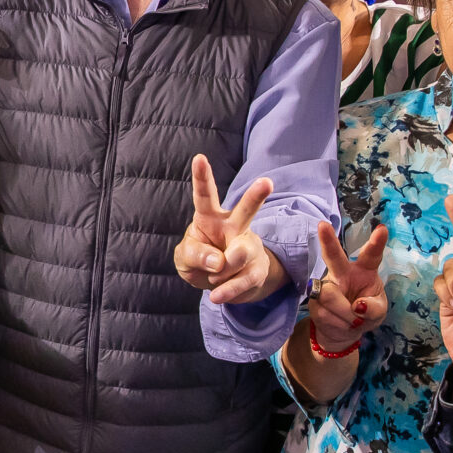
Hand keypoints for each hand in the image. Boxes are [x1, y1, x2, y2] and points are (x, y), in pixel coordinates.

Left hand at [174, 153, 282, 304]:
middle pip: (246, 210)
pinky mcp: (255, 270)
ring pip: (242, 252)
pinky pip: (242, 280)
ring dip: (224, 267)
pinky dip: (226, 289)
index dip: (201, 177)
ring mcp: (247, 247)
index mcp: (210, 217)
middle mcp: (233, 226)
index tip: (199, 157)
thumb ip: (195, 255)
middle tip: (266, 182)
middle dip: (256, 196)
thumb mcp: (185, 258)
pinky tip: (217, 294)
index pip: (205, 195)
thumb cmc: (199, 260)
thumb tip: (218, 261)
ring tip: (214, 275)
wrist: (221, 285)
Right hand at [307, 222, 390, 351]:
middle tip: (322, 225)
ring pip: (330, 295)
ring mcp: (326, 284)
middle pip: (334, 256)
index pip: (371, 255)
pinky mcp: (313, 299)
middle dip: (328, 241)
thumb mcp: (378, 313)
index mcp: (364, 270)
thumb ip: (374, 309)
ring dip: (345, 314)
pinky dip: (338, 324)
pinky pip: (325, 312)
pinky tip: (342, 324)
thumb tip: (358, 306)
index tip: (382, 229)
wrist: (342, 330)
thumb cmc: (365, 313)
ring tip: (353, 321)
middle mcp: (343, 272)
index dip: (376, 243)